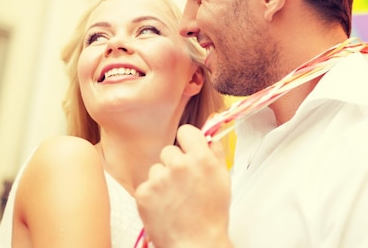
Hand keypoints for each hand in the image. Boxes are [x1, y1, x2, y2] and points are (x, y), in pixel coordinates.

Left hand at [135, 125, 232, 247]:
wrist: (196, 244)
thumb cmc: (212, 216)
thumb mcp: (223, 180)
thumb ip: (216, 154)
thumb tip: (210, 138)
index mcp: (200, 158)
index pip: (185, 131)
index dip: (187, 141)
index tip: (188, 150)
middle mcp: (178, 164)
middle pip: (169, 150)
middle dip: (174, 164)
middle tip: (183, 184)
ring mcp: (159, 178)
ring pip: (156, 168)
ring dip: (163, 180)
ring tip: (174, 199)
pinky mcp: (144, 193)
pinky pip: (146, 185)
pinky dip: (153, 195)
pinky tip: (164, 207)